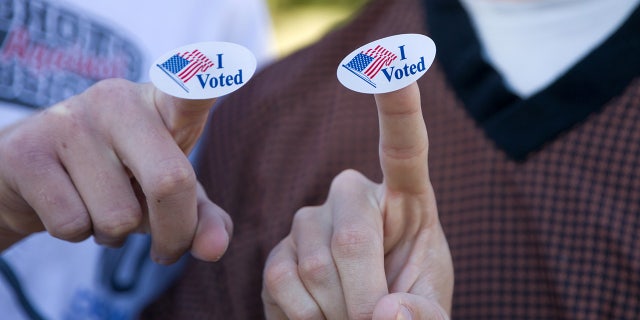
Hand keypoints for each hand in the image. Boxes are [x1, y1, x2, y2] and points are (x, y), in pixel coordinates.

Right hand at [0, 79, 231, 263]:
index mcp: (162, 104)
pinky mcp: (27, 150)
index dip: (206, 79)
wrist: (36, 173)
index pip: (189, 89)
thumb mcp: (168, 194)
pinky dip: (77, 234)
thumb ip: (201, 217)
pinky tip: (70, 205)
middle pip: (169, 182)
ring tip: (100, 206)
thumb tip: (215, 249)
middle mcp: (118, 101)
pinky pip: (73, 224)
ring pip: (117, 217)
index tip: (232, 64)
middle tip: (167, 250)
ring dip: (114, 233)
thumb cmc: (120, 178)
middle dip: (174, 233)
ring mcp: (70, 120)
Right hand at [262, 82, 452, 318]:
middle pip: (350, 237)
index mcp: (406, 200)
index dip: (399, 106)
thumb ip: (424, 315)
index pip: (404, 147)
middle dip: (363, 297)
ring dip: (337, 313)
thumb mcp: (429, 311)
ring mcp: (310, 221)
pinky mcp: (278, 250)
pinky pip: (282, 282)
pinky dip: (306, 317)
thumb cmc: (406, 308)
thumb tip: (385, 314)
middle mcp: (353, 197)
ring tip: (350, 318)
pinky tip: (320, 316)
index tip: (392, 63)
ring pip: (314, 267)